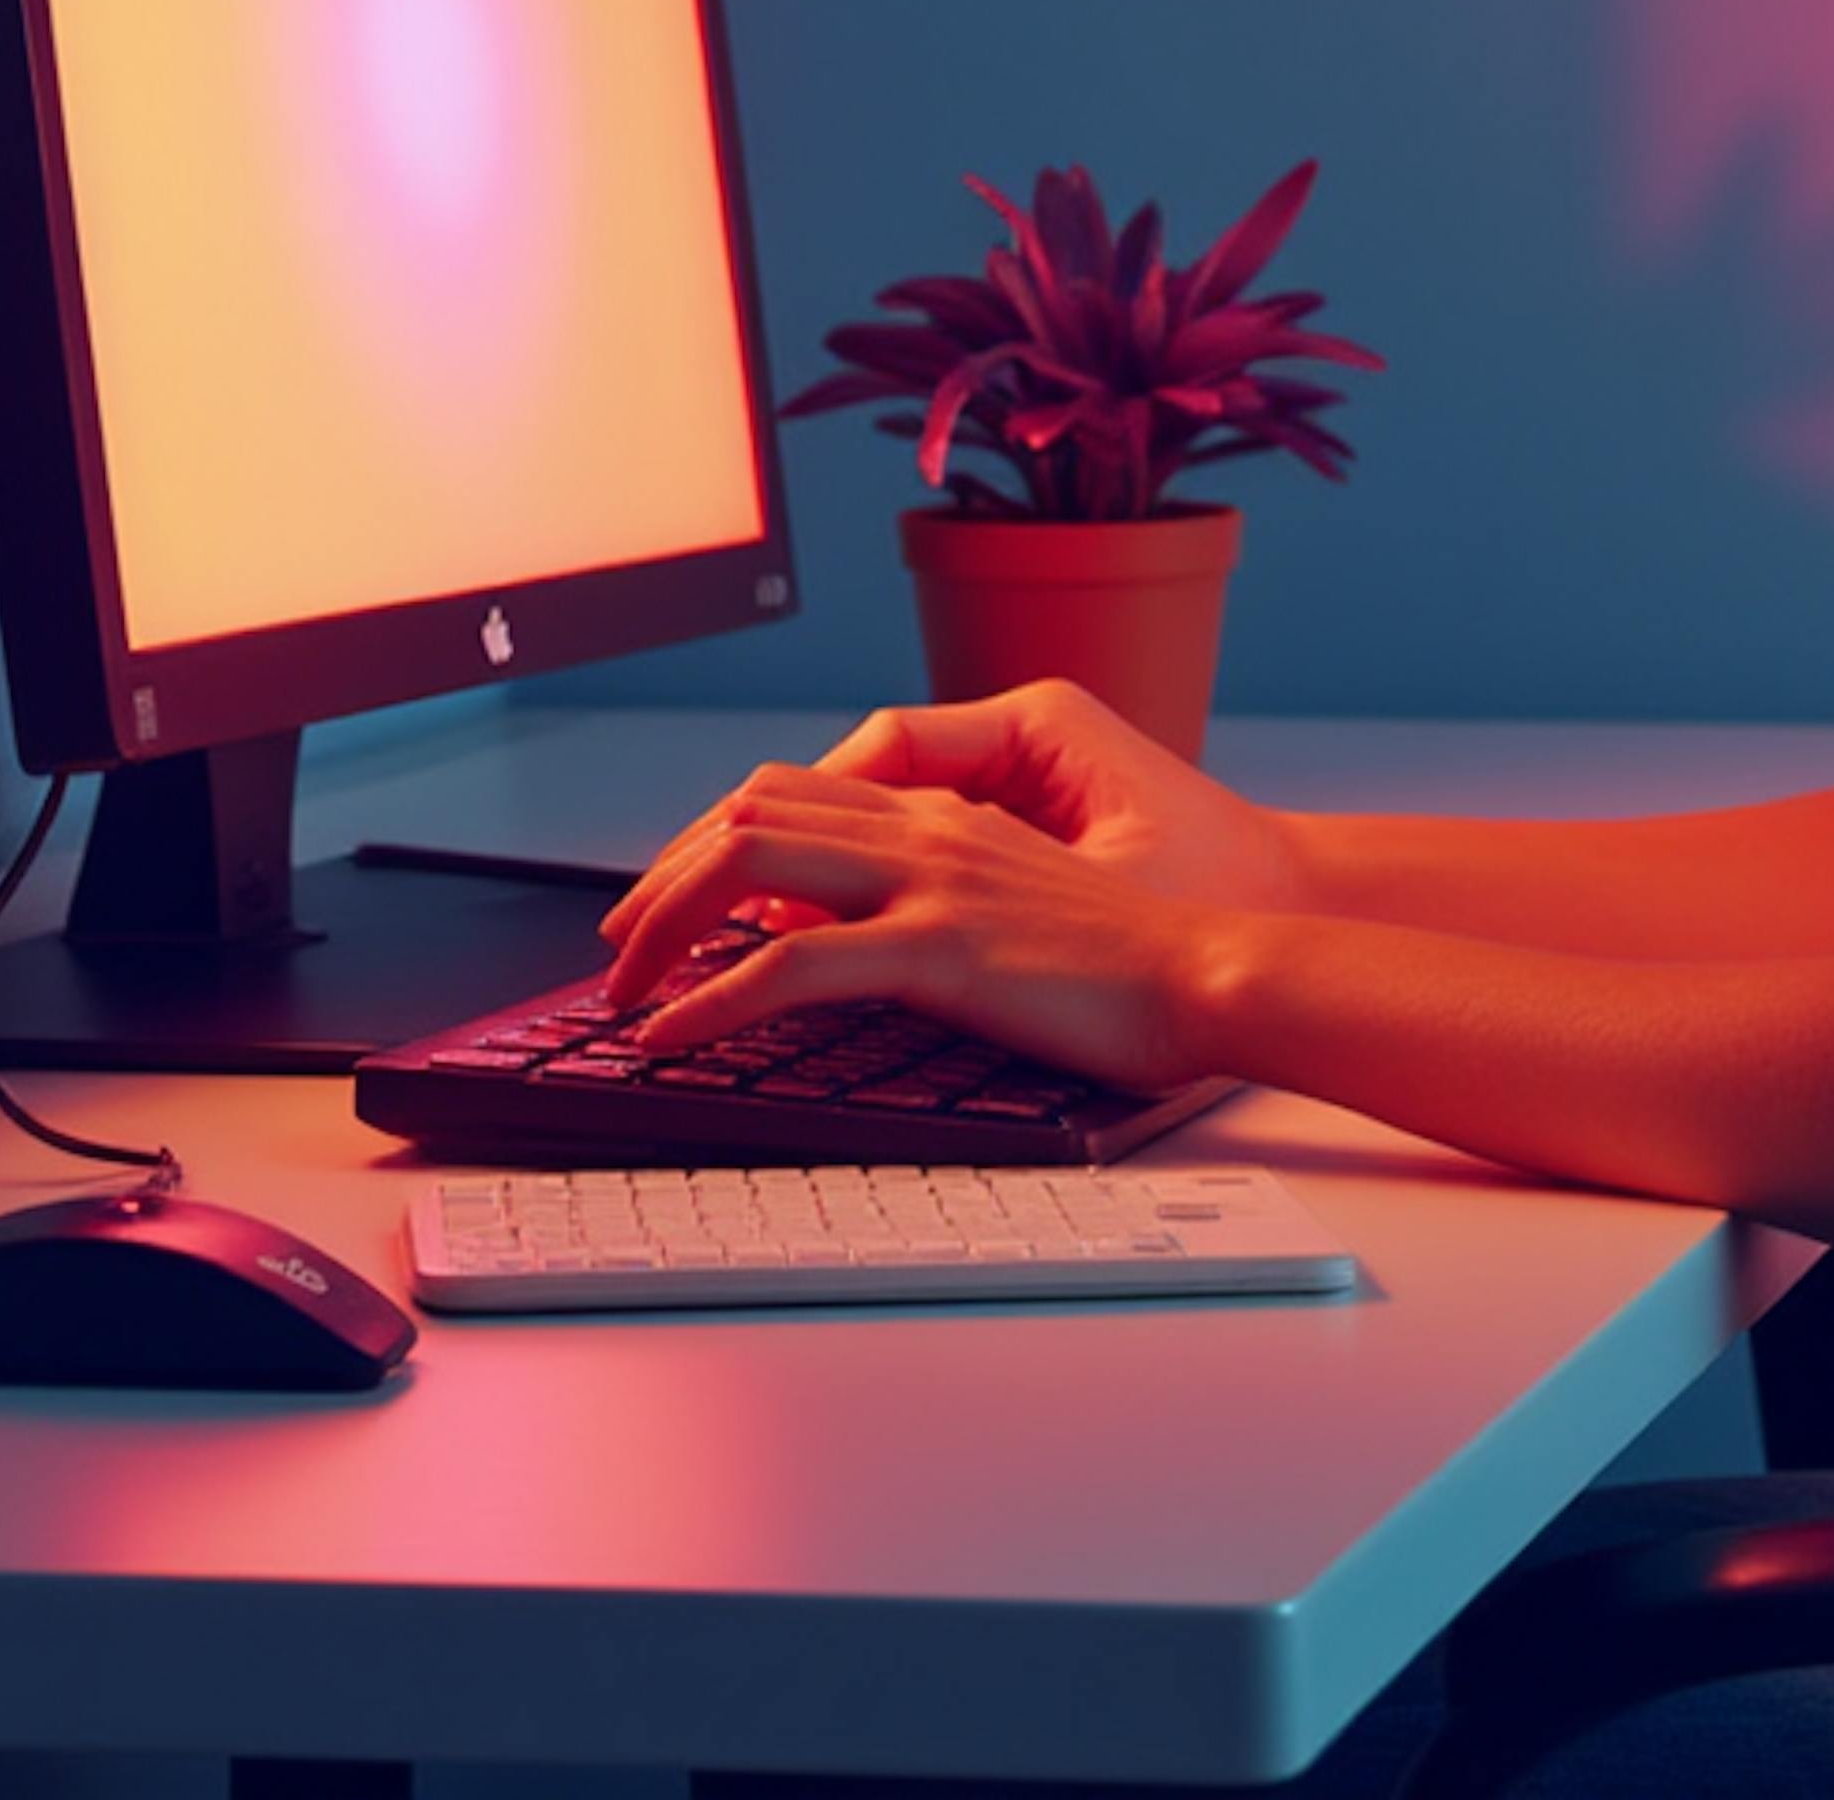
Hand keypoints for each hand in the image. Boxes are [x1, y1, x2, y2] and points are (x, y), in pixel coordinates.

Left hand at [594, 766, 1218, 1094]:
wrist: (1215, 972)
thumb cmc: (1136, 964)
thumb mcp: (1023, 913)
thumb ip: (943, 906)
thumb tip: (852, 941)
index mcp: (949, 819)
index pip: (791, 795)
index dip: (707, 841)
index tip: (668, 909)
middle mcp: (929, 831)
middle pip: (748, 813)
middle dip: (661, 880)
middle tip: (618, 953)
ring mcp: (933, 881)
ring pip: (751, 863)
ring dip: (665, 926)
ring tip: (623, 995)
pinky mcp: (941, 945)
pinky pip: (794, 959)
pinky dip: (714, 999)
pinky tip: (673, 1037)